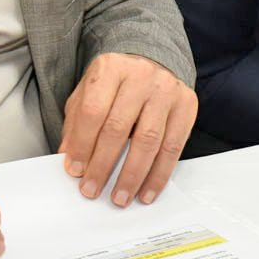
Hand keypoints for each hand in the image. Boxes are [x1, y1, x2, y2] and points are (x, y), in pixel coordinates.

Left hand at [60, 52, 196, 206]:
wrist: (152, 62)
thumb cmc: (116, 84)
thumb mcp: (88, 94)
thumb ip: (77, 124)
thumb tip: (71, 161)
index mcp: (110, 68)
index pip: (93, 111)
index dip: (83, 145)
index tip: (76, 171)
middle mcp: (140, 75)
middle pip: (119, 128)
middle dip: (104, 165)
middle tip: (92, 189)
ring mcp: (166, 90)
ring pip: (148, 141)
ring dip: (133, 176)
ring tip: (120, 197)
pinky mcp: (186, 105)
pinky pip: (173, 147)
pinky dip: (159, 175)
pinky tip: (147, 190)